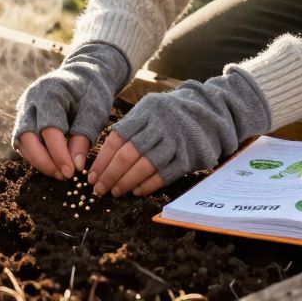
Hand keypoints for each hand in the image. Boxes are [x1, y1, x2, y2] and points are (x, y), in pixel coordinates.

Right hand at [12, 42, 129, 180]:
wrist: (85, 74)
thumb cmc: (92, 92)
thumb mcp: (95, 111)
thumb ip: (84, 137)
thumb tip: (75, 166)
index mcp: (49, 92)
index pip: (49, 129)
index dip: (59, 154)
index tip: (71, 172)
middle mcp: (30, 100)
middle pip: (27, 137)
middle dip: (44, 161)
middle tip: (63, 176)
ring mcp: (24, 108)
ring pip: (22, 141)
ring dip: (39, 161)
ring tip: (60, 174)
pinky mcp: (24, 118)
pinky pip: (24, 142)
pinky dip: (36, 155)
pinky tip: (53, 165)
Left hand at [88, 68, 270, 196]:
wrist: (209, 112)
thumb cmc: (170, 114)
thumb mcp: (149, 110)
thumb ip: (129, 128)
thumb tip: (103, 157)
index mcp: (145, 112)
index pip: (116, 139)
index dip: (102, 160)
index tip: (91, 176)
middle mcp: (159, 126)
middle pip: (128, 155)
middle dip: (110, 175)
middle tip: (99, 190)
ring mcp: (174, 141)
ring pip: (144, 166)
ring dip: (126, 183)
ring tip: (115, 192)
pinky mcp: (187, 156)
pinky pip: (163, 174)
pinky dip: (147, 185)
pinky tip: (136, 191)